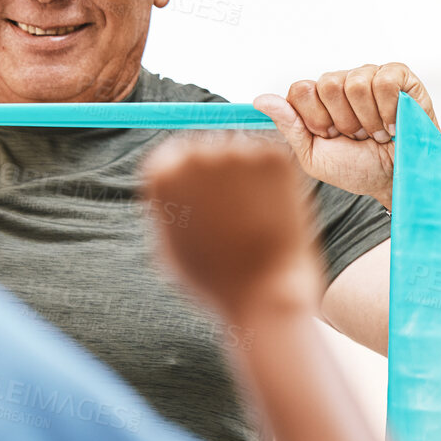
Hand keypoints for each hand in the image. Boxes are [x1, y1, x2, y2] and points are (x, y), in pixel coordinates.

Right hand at [142, 133, 323, 318]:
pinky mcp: (276, 158)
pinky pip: (271, 161)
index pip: (175, 154)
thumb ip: (165, 207)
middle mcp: (197, 154)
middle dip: (221, 174)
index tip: (207, 202)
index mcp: (164, 173)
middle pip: (209, 148)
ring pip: (242, 153)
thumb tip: (169, 182)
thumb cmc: (214, 279)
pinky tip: (274, 213)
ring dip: (248, 176)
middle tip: (235, 214)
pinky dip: (275, 181)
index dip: (193, 179)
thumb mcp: (168, 245)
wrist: (265, 293)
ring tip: (254, 220)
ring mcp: (238, 152)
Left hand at [259, 62, 439, 207]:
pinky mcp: (401, 77)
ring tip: (376, 133)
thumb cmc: (358, 169)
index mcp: (320, 98)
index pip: (301, 89)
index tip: (330, 137)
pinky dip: (388, 109)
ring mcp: (372, 76)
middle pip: (327, 83)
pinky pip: (385, 80)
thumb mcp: (315, 156)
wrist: (396, 180)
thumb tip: (262, 100)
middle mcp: (344, 82)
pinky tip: (392, 125)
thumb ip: (290, 126)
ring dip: (367, 119)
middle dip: (343, 120)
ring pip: (356, 82)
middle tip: (356, 136)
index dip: (315, 118)